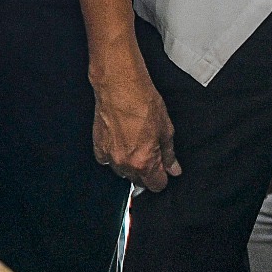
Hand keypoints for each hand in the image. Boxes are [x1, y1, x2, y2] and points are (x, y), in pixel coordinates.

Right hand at [90, 43, 180, 190]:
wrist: (119, 85)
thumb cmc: (143, 102)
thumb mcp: (166, 129)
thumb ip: (169, 154)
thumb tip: (173, 169)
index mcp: (144, 162)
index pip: (156, 185)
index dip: (162, 178)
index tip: (164, 169)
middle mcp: (125, 164)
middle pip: (138, 180)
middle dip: (147, 171)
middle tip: (151, 152)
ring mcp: (109, 156)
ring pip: (122, 171)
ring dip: (130, 164)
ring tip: (135, 144)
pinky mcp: (98, 146)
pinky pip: (107, 160)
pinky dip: (114, 155)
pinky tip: (120, 142)